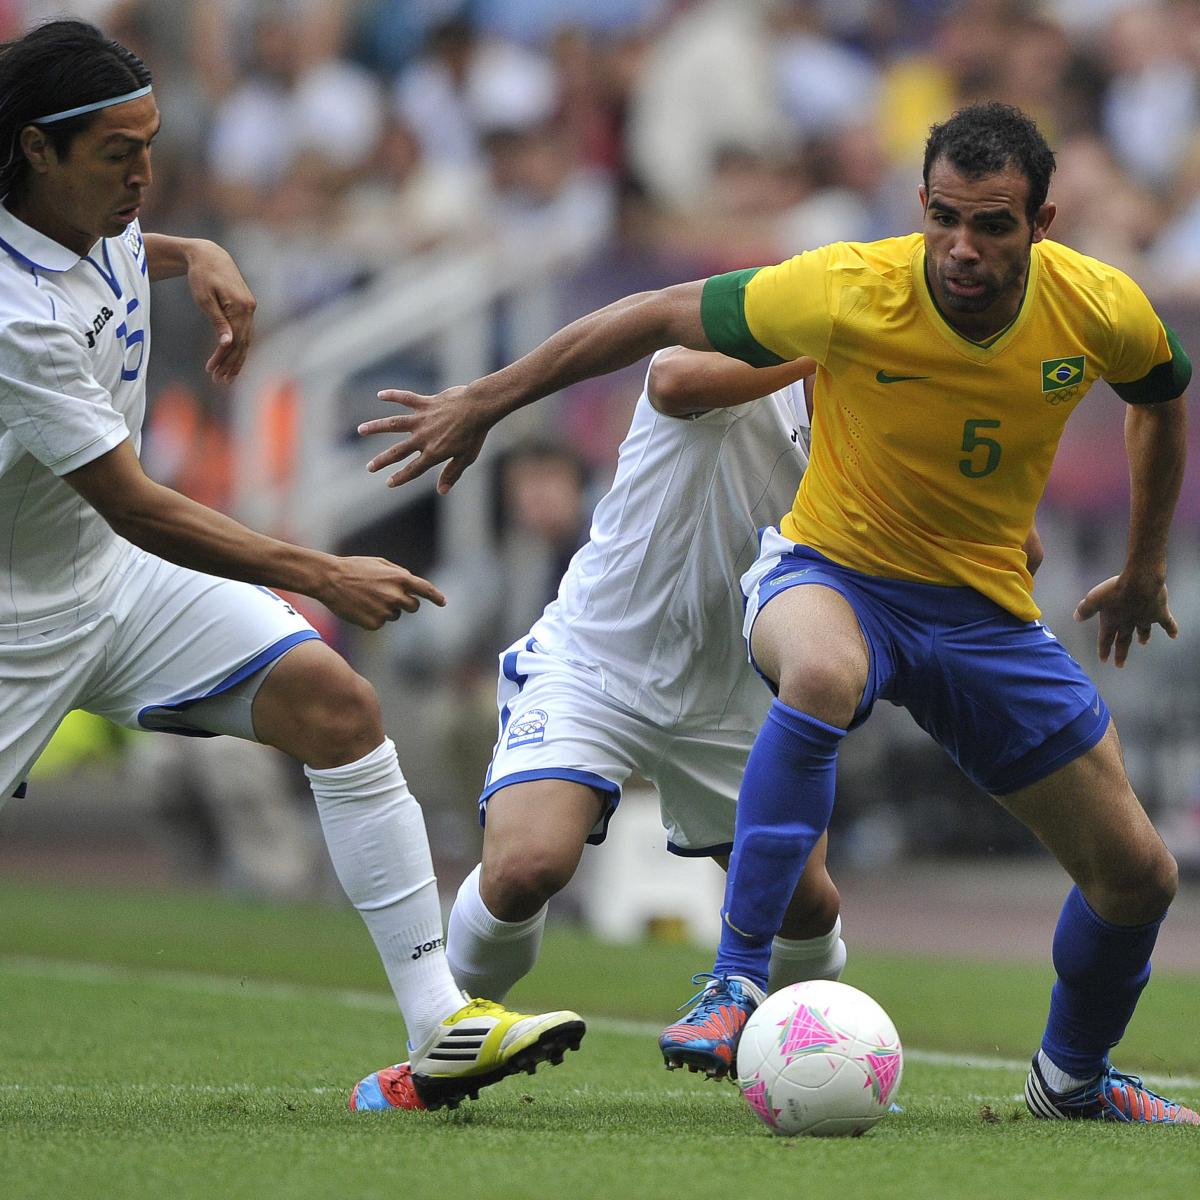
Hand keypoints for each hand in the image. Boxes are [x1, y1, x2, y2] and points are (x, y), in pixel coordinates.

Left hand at [183, 241, 255, 382]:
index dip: (223, 358)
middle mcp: (250, 309)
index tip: (211, 371)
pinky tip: (232, 356)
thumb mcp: (205, 298)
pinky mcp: (246, 307)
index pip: (234, 340)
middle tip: (220, 381)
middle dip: (231, 364)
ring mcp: (250, 308)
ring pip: (245, 339)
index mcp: (241, 306)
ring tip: (226, 375)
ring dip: (236, 358)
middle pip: (242, 343)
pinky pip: (245, 331)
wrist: (209, 254)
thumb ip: (217, 321)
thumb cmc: (202, 275)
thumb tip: (227, 343)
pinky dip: (239, 346)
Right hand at [318, 556, 445, 630]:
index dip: (436, 597)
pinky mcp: (374, 624)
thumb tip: (411, 584)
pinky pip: (381, 623)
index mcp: (400, 578)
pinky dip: (373, 617)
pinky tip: (360, 607)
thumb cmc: (354, 568)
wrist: (330, 579)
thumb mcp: (380, 563)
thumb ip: (399, 574)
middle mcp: (396, 596)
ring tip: (367, 598)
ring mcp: (385, 611)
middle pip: (413, 607)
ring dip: (387, 609)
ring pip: (395, 615)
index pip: (426, 590)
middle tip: (388, 596)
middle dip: (406, 603)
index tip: (443, 602)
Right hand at [359, 386, 491, 492]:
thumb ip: (452, 473)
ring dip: (376, 427)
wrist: (479, 407)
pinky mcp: (425, 403)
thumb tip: (441, 491)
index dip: (401, 477)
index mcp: (433, 453)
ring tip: (361, 429)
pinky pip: (405, 398)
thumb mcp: (466, 458)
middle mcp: (423, 438)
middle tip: (369, 467)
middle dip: (382, 461)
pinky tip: (380, 394)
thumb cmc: (475, 434)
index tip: (389, 482)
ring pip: (394, 423)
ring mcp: (422, 420)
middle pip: (398, 451)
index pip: (413, 469)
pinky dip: (393, 395)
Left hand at [1074, 573, 1177, 666]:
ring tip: (1142, 643)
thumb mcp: (1094, 597)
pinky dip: (1171, 629)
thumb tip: (1076, 618)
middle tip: (1120, 665)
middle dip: (1121, 653)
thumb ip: (1085, 609)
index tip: (1104, 661)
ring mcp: (1145, 618)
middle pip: (1123, 640)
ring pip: (1143, 631)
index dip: (1104, 650)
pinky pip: (1167, 623)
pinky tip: (1174, 636)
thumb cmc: (1115, 589)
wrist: (1140, 581)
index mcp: (1113, 621)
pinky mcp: (1159, 612)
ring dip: (1142, 637)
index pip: (1106, 639)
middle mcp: (1129, 623)